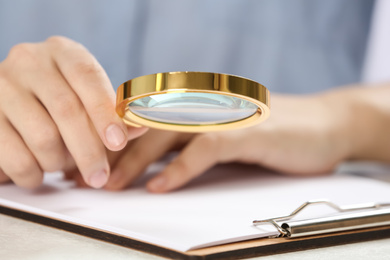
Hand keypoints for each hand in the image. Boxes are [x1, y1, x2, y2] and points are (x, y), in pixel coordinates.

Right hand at [0, 36, 146, 188]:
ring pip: (41, 136)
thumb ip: (113, 113)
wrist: (15, 95)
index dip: (105, 113)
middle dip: (88, 151)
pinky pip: (14, 156)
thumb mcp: (88, 96)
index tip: (118, 142)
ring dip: (58, 162)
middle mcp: (30, 61)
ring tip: (62, 163)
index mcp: (63, 52)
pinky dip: (32, 173)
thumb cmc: (60, 97)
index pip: (87, 78)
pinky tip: (38, 171)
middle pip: (66, 110)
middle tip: (99, 177)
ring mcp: (2, 86)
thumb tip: (140, 128)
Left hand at [103, 94, 351, 192]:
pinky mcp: (247, 131)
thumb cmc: (271, 135)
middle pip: (147, 126)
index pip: (146, 120)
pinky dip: (179, 168)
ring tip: (112, 185)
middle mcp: (206, 104)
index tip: (93, 164)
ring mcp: (225, 115)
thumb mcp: (225, 135)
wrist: (325, 125)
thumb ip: (193, 142)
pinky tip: (159, 186)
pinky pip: (204, 149)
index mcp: (198, 104)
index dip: (116, 142)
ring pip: (167, 134)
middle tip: (89, 177)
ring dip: (136, 161)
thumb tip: (155, 166)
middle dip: (115, 152)